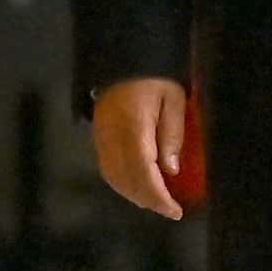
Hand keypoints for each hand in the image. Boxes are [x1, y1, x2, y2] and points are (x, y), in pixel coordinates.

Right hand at [94, 77, 191, 219]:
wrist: (123, 60)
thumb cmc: (154, 77)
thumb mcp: (173, 99)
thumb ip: (172, 134)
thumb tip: (170, 170)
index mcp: (134, 128)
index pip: (144, 173)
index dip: (158, 197)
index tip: (174, 210)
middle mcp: (112, 137)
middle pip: (127, 180)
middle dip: (148, 200)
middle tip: (169, 209)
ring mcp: (101, 138)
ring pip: (113, 178)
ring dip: (134, 194)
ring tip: (155, 201)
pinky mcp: (97, 137)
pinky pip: (107, 168)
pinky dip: (122, 183)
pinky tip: (137, 186)